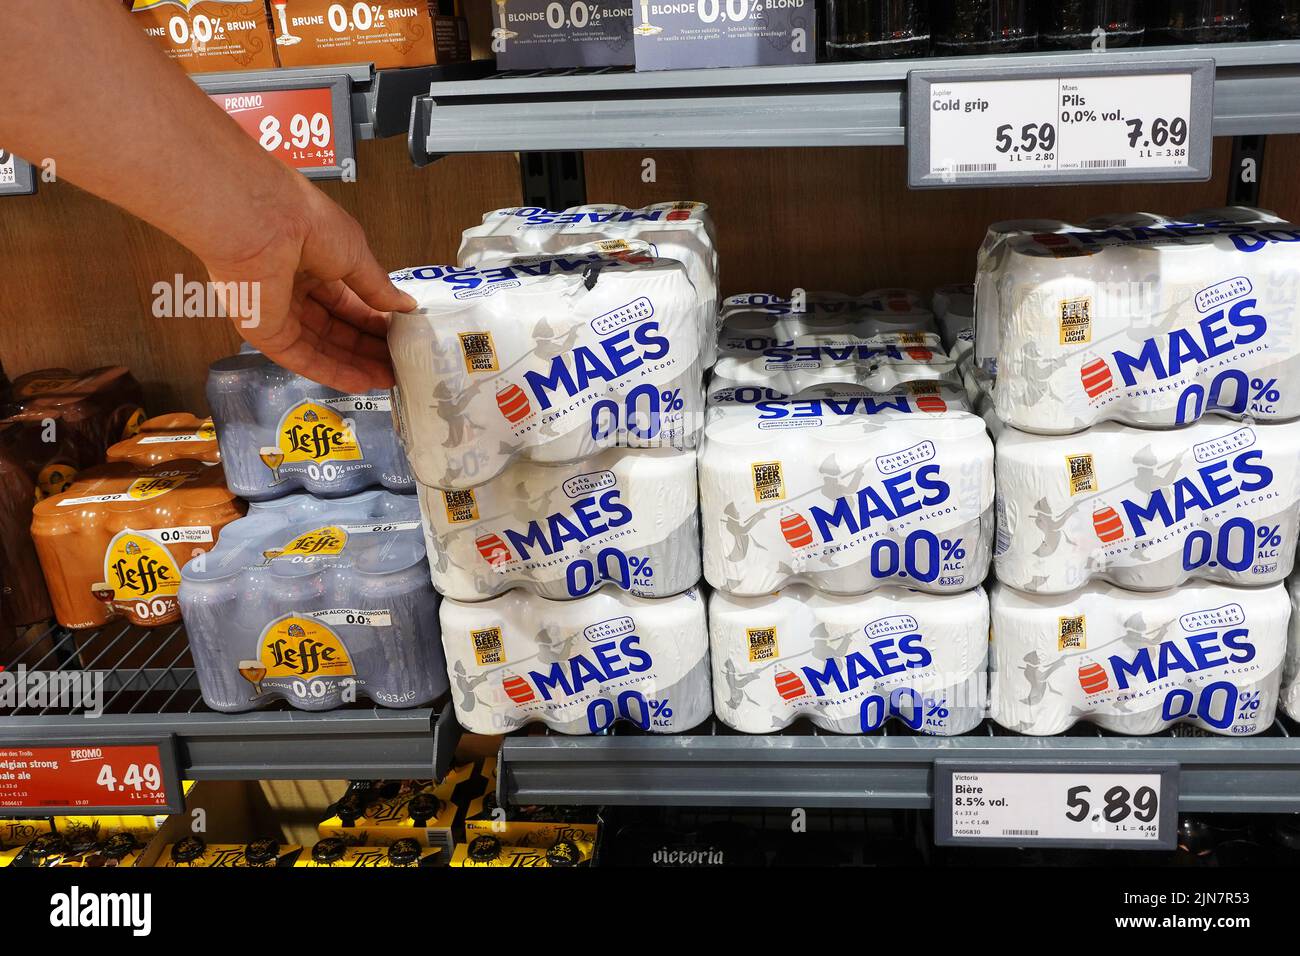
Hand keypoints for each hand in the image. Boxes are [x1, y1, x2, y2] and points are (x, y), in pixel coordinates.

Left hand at [203, 175, 416, 393]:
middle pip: (336, 328)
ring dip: (355, 365)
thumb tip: (405, 306)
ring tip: (388, 378)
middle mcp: (293, 290)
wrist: (262, 222)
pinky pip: (302, 358)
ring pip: (321, 348)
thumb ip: (378, 288)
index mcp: (313, 264)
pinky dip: (332, 372)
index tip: (401, 337)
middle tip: (398, 364)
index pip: (348, 302)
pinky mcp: (264, 334)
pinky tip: (362, 382)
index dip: (375, 322)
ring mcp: (277, 314)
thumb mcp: (356, 255)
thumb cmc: (307, 222)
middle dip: (368, 348)